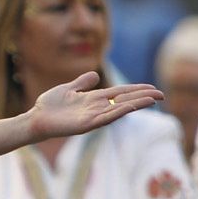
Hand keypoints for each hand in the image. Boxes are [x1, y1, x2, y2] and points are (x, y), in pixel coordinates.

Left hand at [25, 73, 162, 141]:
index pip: (121, 92)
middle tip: (162, 94)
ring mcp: (94, 117)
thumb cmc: (49, 106)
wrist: (35, 119)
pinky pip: (107, 117)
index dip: (136, 90)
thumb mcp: (68, 89)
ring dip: (137, 103)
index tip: (152, 88)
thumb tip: (96, 74)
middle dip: (143, 97)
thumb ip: (82, 83)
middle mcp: (97, 107)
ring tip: (153, 98)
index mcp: (94, 98)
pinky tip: (131, 106)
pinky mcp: (87, 125)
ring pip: (120, 109)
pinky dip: (119, 112)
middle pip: (125, 100)